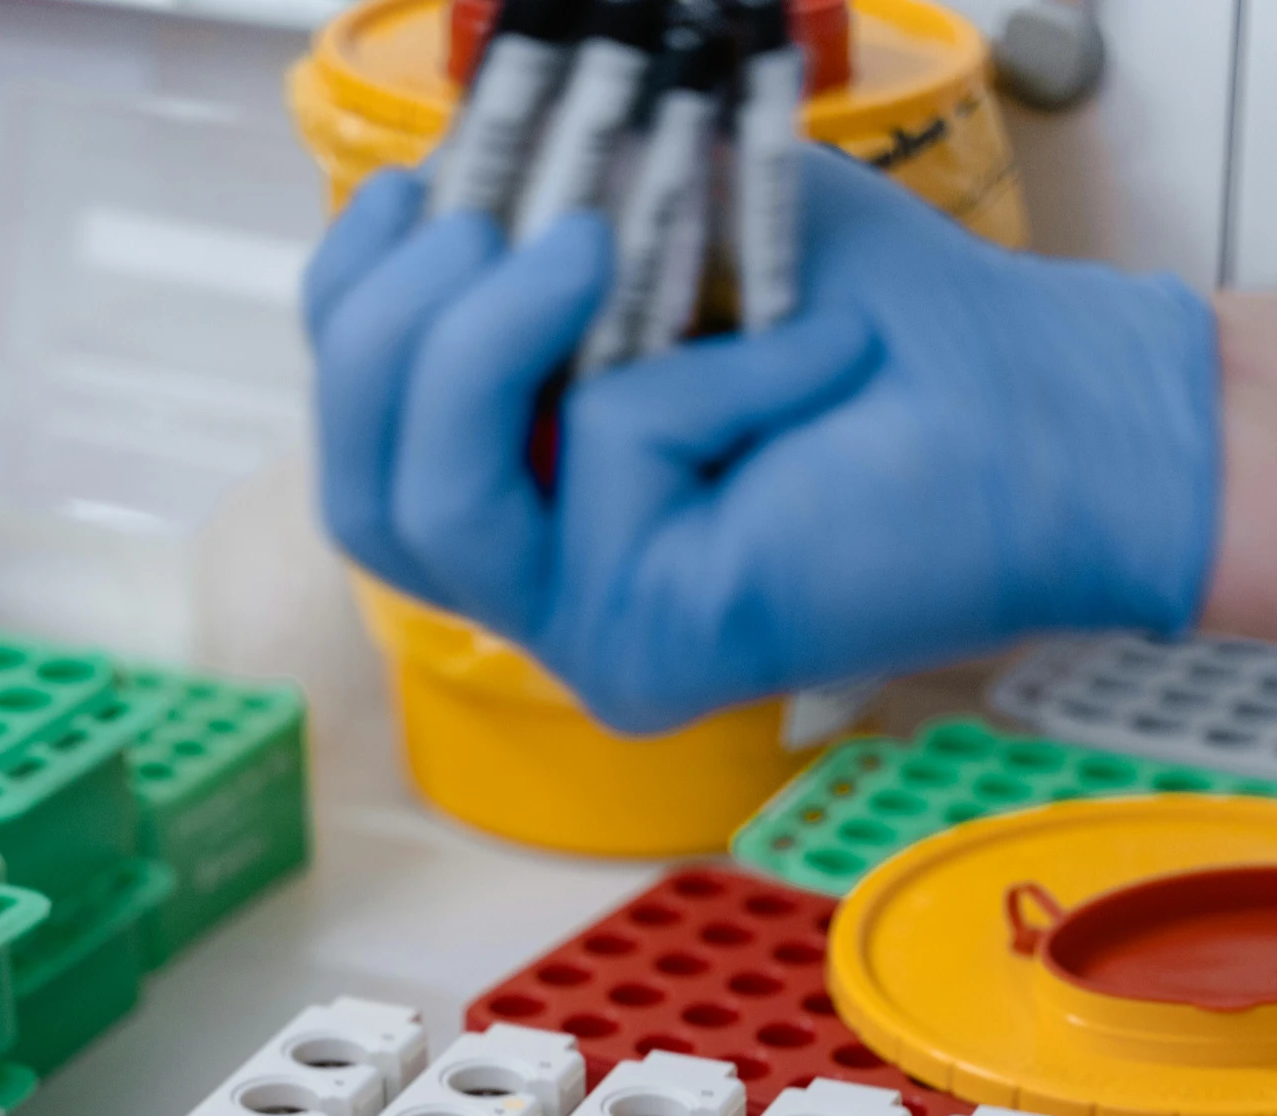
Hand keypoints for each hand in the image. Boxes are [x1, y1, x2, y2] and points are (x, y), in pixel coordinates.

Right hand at [306, 147, 1219, 733]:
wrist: (1049, 419)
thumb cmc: (893, 335)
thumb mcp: (692, 232)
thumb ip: (560, 218)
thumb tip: (453, 171)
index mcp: (537, 503)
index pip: (365, 446)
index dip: (354, 311)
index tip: (416, 186)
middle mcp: (548, 589)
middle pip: (363, 497)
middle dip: (391, 332)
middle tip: (495, 220)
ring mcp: (593, 638)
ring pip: (423, 516)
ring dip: (485, 349)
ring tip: (597, 248)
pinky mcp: (655, 655)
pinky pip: (603, 479)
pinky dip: (700, 381)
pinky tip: (816, 361)